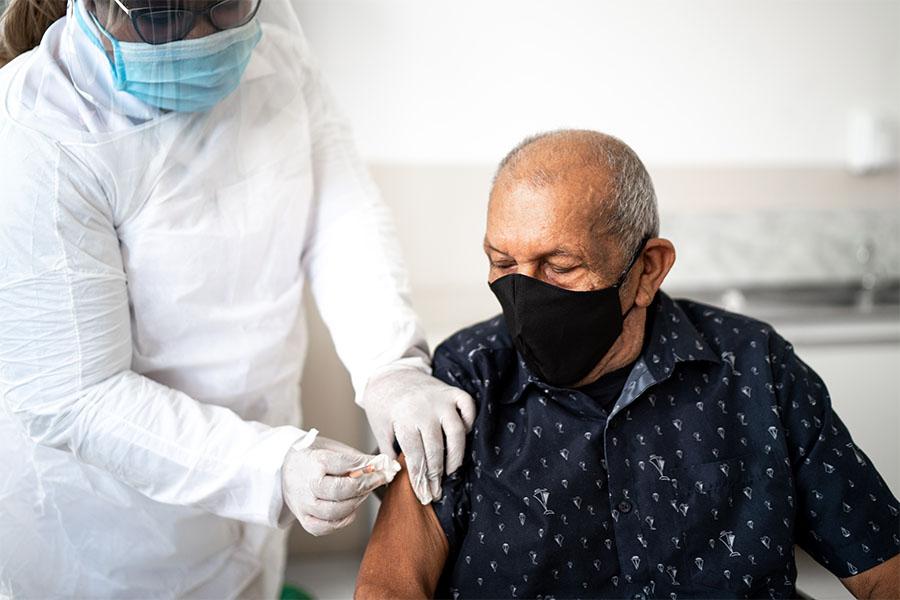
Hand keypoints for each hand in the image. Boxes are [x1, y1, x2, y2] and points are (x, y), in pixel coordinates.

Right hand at [282, 435, 396, 535]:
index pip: (345, 465)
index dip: (367, 467)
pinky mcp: (304, 519)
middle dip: (365, 485)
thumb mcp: (332, 448)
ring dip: (357, 502)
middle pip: (341, 491)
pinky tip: (350, 508)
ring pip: (336, 512)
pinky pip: (326, 527)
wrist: (283, 468)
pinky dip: (343, 520)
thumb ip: (356, 459)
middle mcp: (306, 485)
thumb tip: (383, 465)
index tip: (382, 466)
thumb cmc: (313, 457)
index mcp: (312, 461)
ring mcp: (303, 505)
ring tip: (363, 492)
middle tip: (379, 479)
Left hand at [362, 368, 475, 504]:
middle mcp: (426, 410)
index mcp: (404, 420)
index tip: (425, 496)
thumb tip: (397, 479)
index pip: (416, 457)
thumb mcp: (379, 429)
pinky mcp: (452, 392)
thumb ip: (389, 453)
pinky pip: (468, 407)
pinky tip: (463, 437)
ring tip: (451, 472)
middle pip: (436, 449)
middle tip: (437, 492)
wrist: (390, 372)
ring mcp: (441, 400)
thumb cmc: (383, 405)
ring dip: (456, 455)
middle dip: (437, 475)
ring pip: (456, 432)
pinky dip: (469, 422)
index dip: (421, 480)